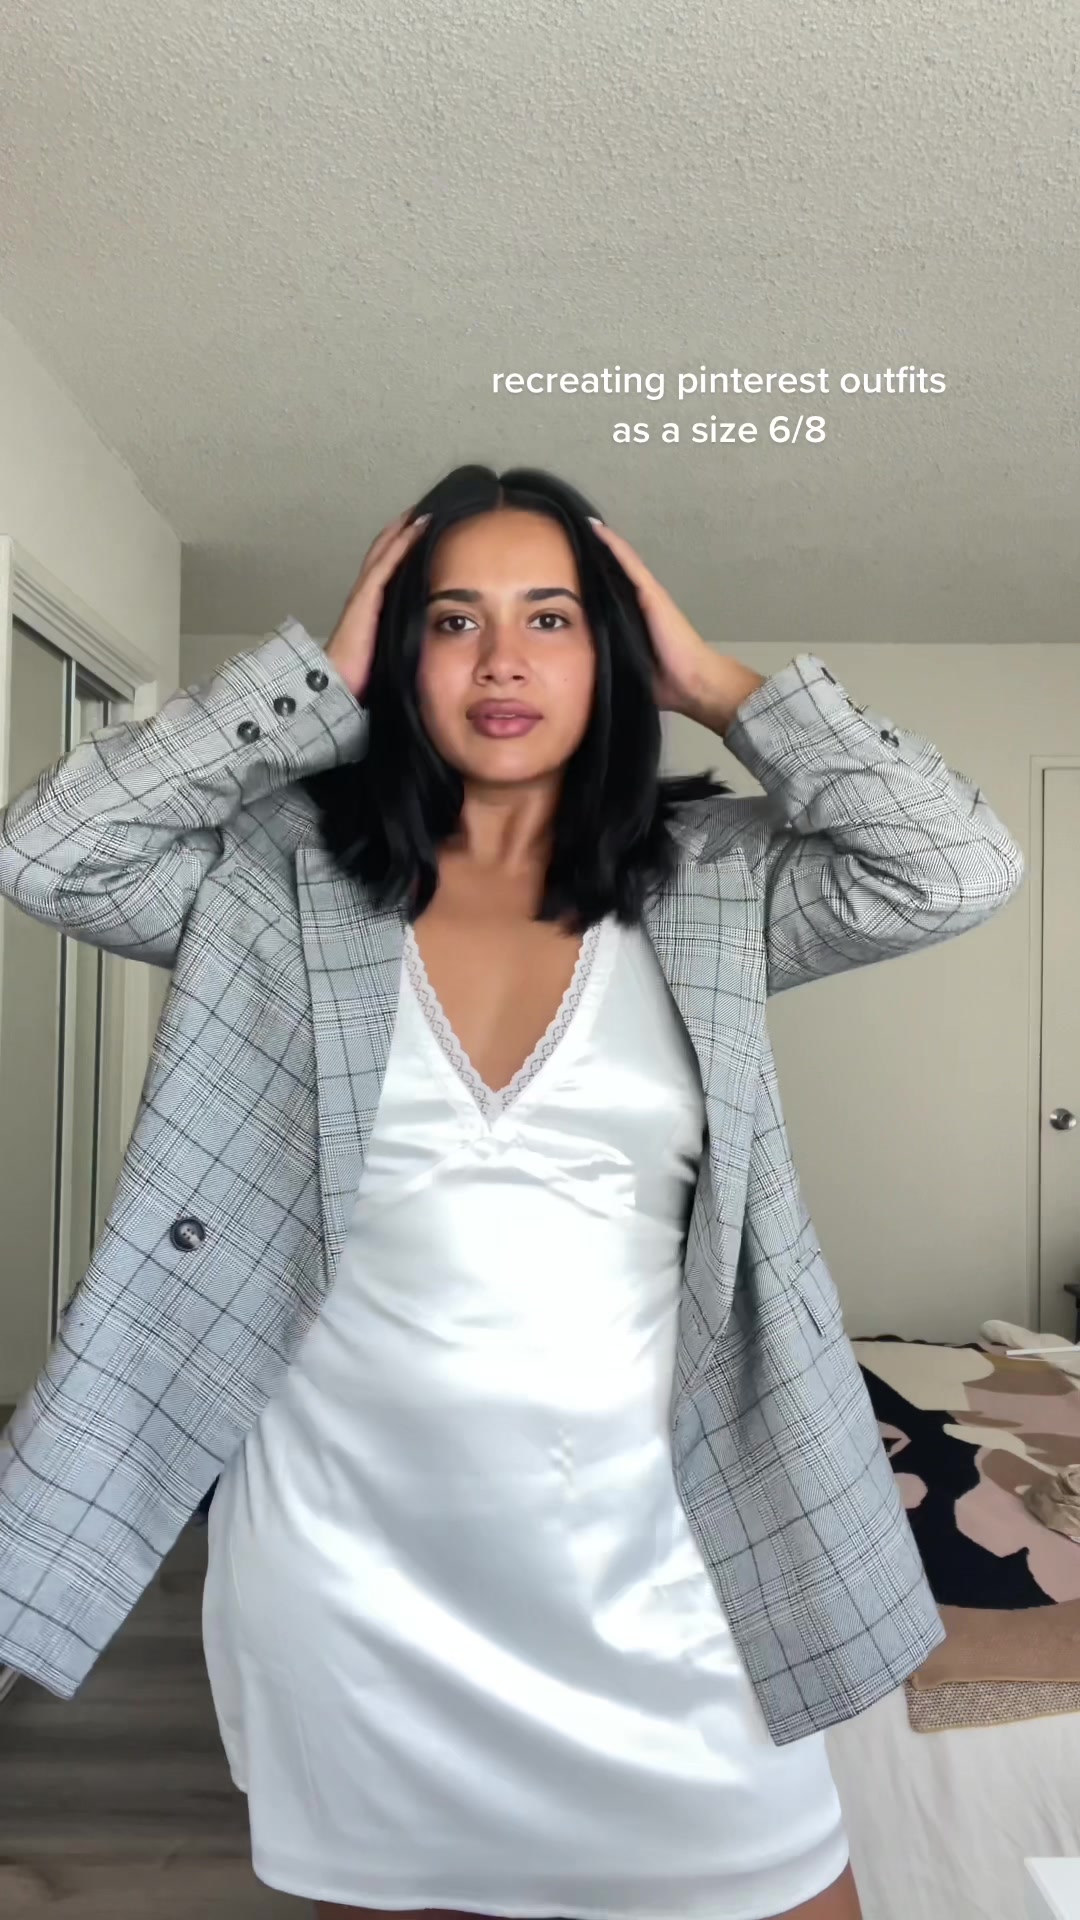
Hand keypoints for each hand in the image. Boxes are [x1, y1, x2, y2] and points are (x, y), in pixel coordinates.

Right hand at [325, 509, 430, 699]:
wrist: (337, 690)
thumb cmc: (364, 680)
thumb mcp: (392, 655)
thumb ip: (407, 643)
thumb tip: (435, 646)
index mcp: (373, 609)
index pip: (391, 570)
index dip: (406, 549)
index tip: (427, 533)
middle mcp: (367, 596)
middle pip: (386, 553)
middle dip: (404, 531)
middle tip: (427, 511)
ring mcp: (364, 594)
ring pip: (385, 552)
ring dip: (403, 529)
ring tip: (423, 510)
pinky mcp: (365, 598)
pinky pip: (385, 564)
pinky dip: (400, 544)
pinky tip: (416, 528)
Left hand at [589, 521, 764, 734]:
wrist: (693, 683)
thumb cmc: (665, 683)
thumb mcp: (627, 667)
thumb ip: (609, 658)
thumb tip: (582, 668)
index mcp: (632, 621)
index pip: (608, 594)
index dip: (591, 578)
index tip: (568, 565)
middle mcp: (639, 603)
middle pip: (612, 575)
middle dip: (594, 557)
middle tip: (568, 538)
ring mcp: (647, 595)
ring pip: (620, 564)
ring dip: (602, 545)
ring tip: (581, 525)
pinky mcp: (651, 593)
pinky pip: (629, 564)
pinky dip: (614, 547)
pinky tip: (598, 530)